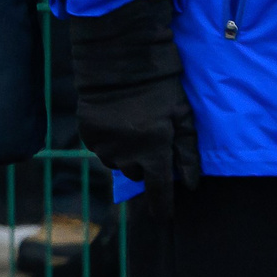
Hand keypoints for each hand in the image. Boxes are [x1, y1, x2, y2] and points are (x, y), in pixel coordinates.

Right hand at [71, 0, 202, 214]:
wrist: (117, 58)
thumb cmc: (159, 86)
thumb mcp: (182, 116)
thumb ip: (187, 153)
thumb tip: (190, 184)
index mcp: (153, 149)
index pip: (159, 190)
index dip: (163, 207)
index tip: (164, 218)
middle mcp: (125, 152)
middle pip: (136, 174)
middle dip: (145, 165)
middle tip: (151, 141)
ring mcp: (103, 142)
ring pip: (117, 162)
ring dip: (126, 154)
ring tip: (132, 128)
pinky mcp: (86, 130)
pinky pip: (100, 148)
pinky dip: (109, 141)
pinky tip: (116, 121)